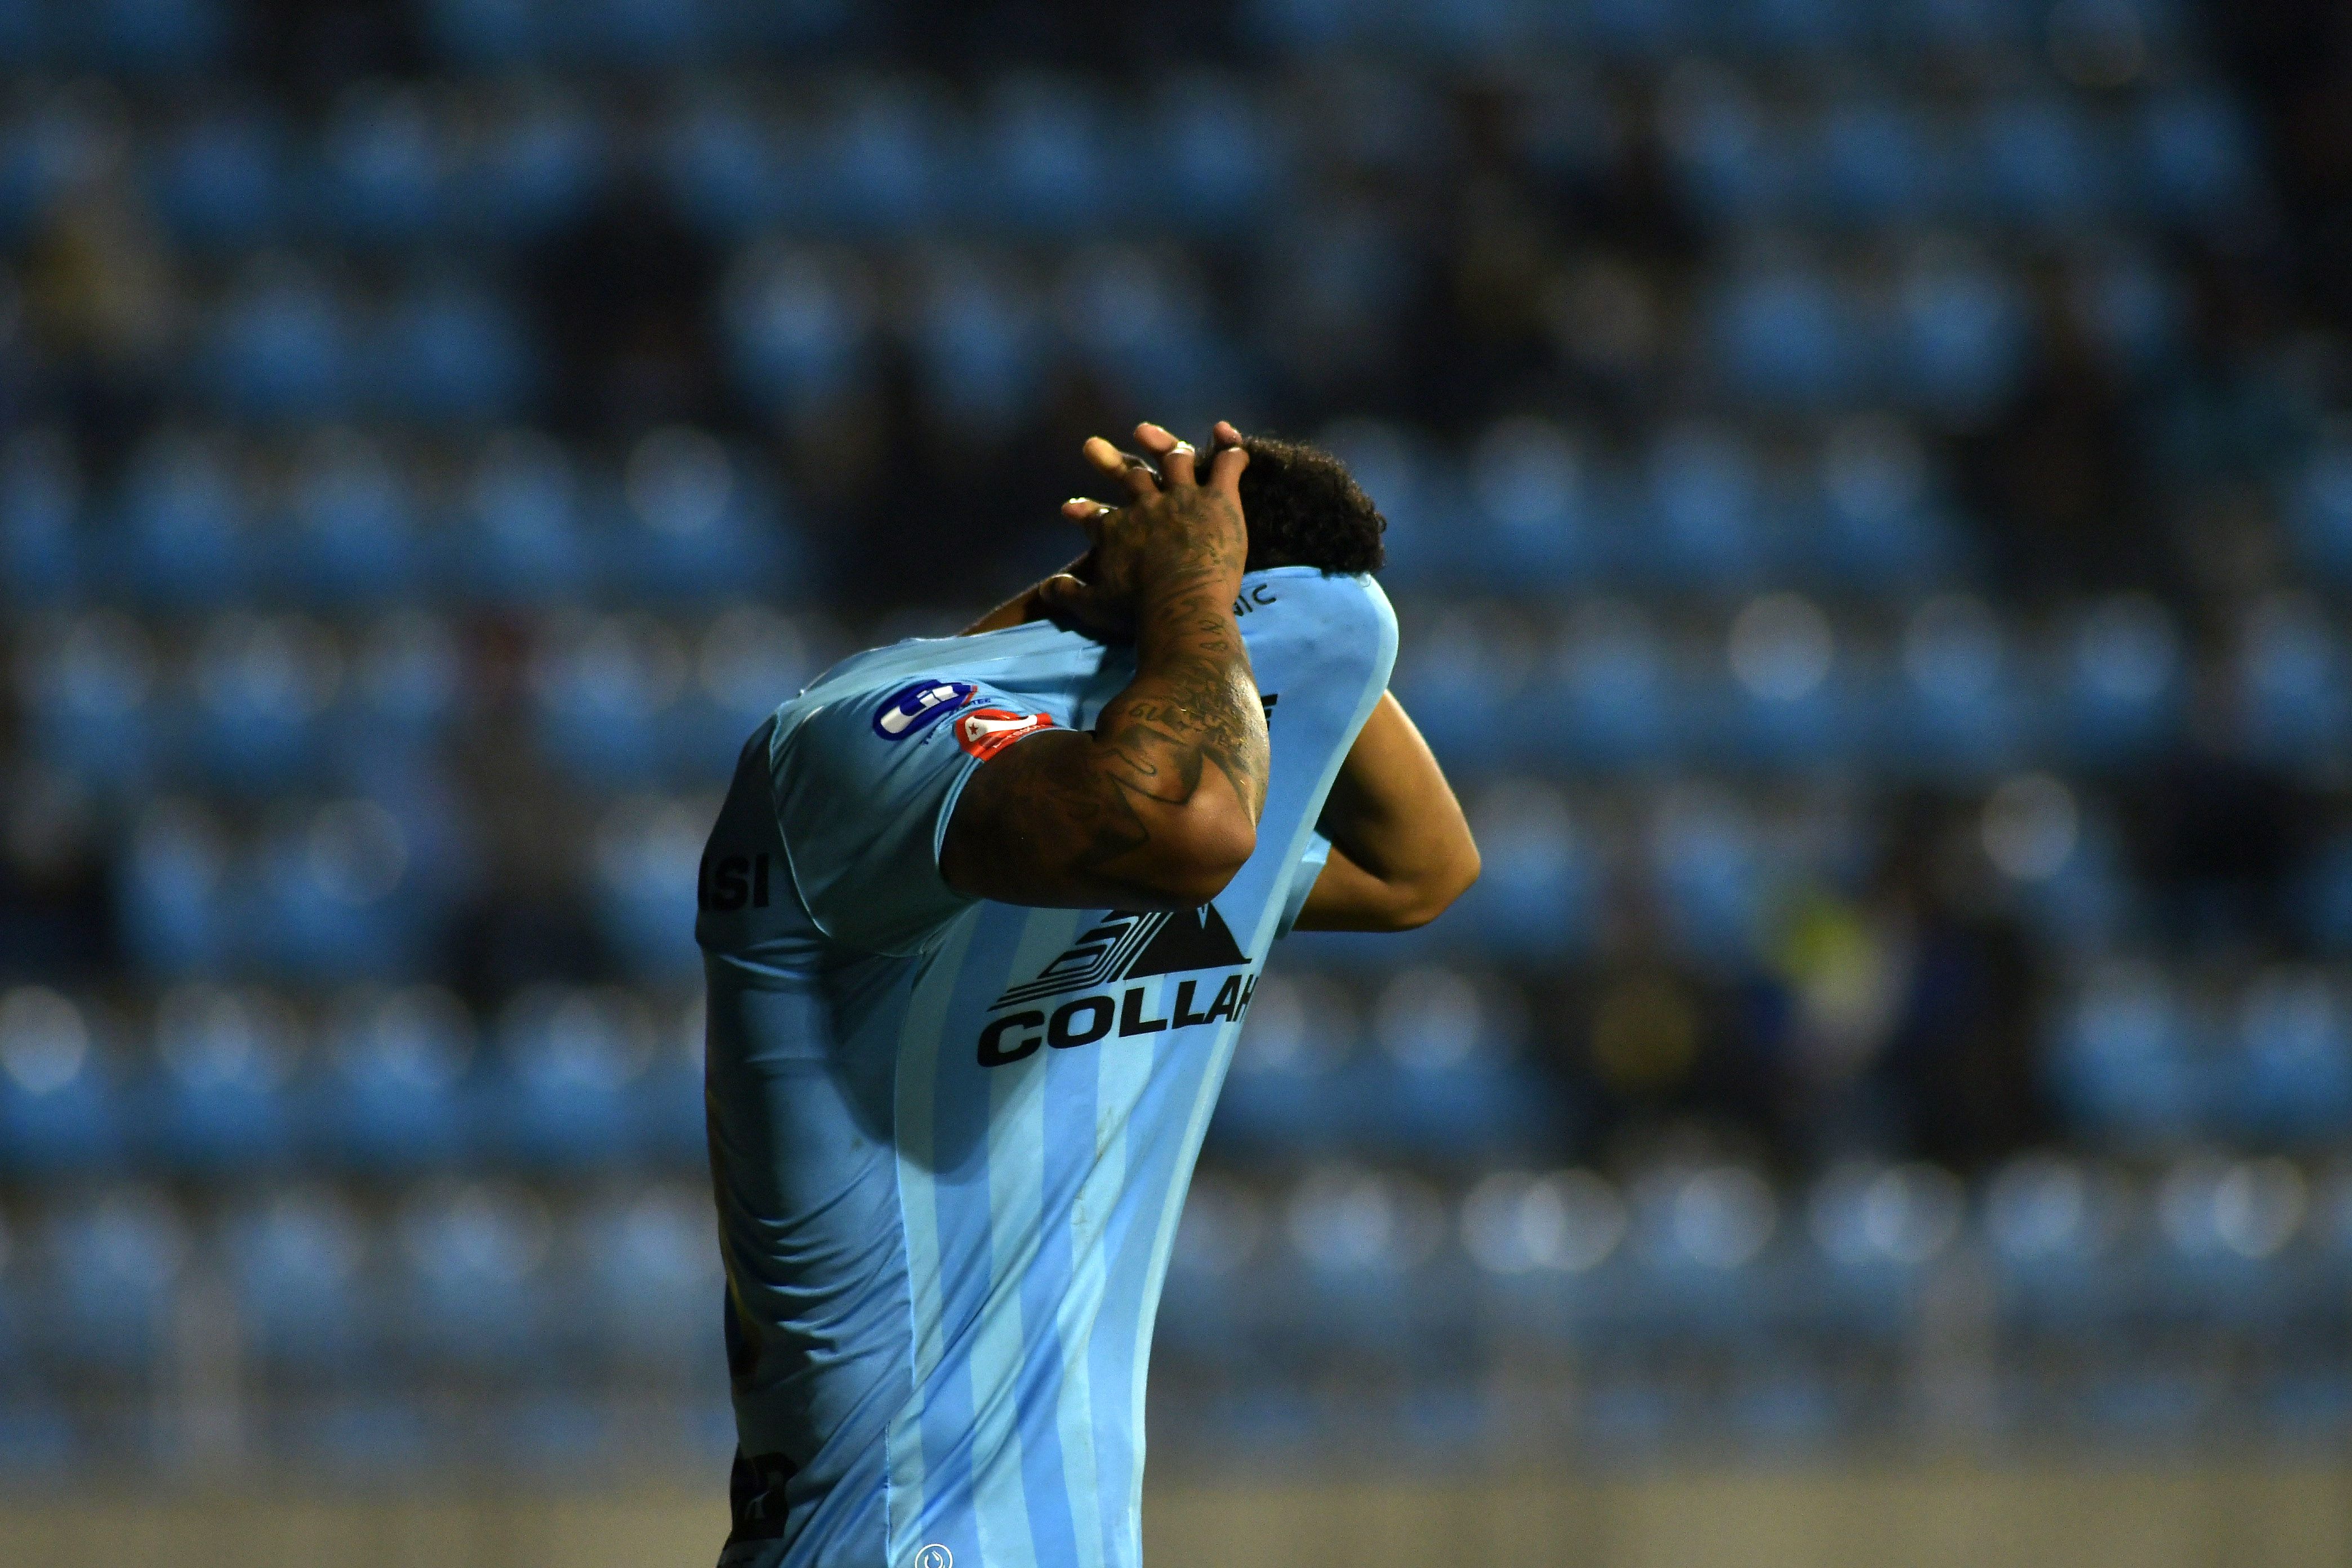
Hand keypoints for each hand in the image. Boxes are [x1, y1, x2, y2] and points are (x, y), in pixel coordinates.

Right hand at [1033, 420, 1248, 639]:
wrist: (1180, 604)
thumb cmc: (1137, 609)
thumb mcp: (1094, 606)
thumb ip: (1069, 594)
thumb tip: (1046, 590)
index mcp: (1116, 530)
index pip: (1096, 515)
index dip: (1083, 510)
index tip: (1071, 507)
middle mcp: (1146, 505)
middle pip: (1129, 475)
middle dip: (1111, 461)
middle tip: (1092, 445)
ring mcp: (1184, 497)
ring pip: (1175, 459)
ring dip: (1165, 445)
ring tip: (1150, 435)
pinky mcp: (1218, 499)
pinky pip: (1225, 463)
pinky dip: (1228, 446)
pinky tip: (1223, 431)